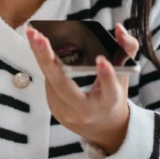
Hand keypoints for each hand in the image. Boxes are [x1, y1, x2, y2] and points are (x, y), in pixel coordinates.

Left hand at [26, 23, 139, 153]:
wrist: (102, 130)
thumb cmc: (113, 99)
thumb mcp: (124, 77)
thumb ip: (126, 50)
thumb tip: (120, 28)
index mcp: (108, 103)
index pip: (109, 91)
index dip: (106, 76)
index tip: (102, 59)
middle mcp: (85, 111)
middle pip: (64, 86)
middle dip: (49, 61)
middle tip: (39, 38)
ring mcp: (67, 112)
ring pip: (50, 82)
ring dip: (40, 57)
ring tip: (32, 34)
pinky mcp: (55, 109)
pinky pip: (48, 83)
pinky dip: (44, 64)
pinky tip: (37, 46)